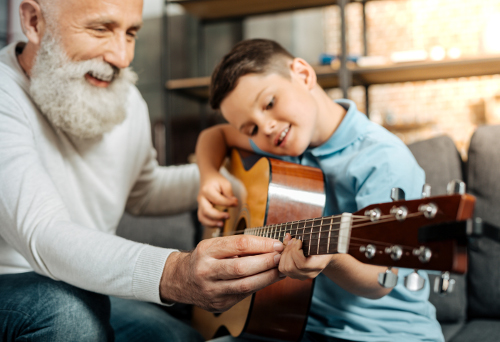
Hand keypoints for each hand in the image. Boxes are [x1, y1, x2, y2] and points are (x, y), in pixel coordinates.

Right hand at [160, 235, 283, 311]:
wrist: (180, 280)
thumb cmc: (203, 258)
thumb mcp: (213, 245)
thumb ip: (237, 245)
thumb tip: (270, 245)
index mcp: (206, 251)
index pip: (238, 245)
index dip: (261, 244)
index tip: (276, 244)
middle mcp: (206, 271)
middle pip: (241, 267)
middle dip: (266, 262)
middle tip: (281, 257)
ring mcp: (212, 290)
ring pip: (245, 285)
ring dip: (267, 277)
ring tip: (280, 269)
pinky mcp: (219, 303)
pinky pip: (244, 294)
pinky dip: (259, 286)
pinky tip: (269, 279)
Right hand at [197, 172, 237, 226]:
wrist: (207, 178)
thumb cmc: (217, 181)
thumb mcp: (225, 183)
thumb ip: (229, 193)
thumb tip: (234, 203)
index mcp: (207, 190)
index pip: (217, 199)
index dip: (227, 203)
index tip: (236, 203)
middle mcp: (201, 198)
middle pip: (206, 211)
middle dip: (217, 216)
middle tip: (228, 216)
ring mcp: (200, 205)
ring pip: (202, 217)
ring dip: (211, 223)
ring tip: (222, 224)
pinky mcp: (201, 209)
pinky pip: (203, 219)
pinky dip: (209, 224)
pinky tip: (218, 224)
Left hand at [278, 233, 333, 280]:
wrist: (324, 253)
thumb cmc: (322, 243)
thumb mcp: (320, 239)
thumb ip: (308, 237)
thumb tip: (289, 235)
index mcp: (319, 265)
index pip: (302, 264)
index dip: (296, 251)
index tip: (299, 240)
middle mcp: (309, 274)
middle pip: (291, 267)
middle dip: (289, 251)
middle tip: (293, 240)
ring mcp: (301, 276)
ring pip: (284, 269)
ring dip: (284, 253)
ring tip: (290, 243)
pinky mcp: (294, 274)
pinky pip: (282, 268)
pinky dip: (281, 257)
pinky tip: (286, 248)